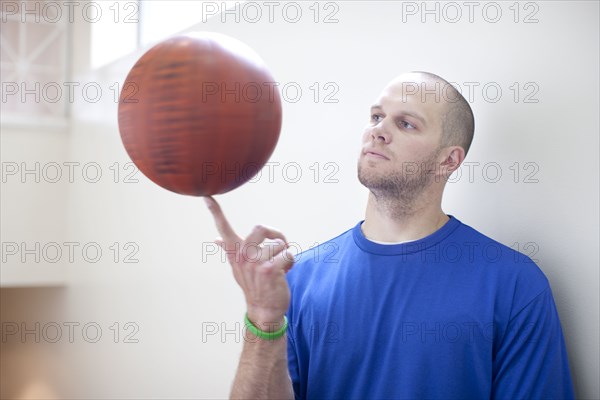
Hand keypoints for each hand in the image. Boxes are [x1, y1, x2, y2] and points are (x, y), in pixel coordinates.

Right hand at [204, 196, 293, 330]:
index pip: (223, 228)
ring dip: (285, 255)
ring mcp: (255, 263)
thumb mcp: (238, 268)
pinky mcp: (270, 269)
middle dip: (276, 234)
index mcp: (235, 252)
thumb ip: (229, 250)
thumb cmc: (254, 285)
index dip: (215, 211)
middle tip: (280, 245)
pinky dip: (291, 262)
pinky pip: (288, 254)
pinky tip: (285, 273)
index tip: (207, 196)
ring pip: (280, 244)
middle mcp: (242, 255)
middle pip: (260, 227)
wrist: (263, 310)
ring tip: (280, 267)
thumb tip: (216, 239)